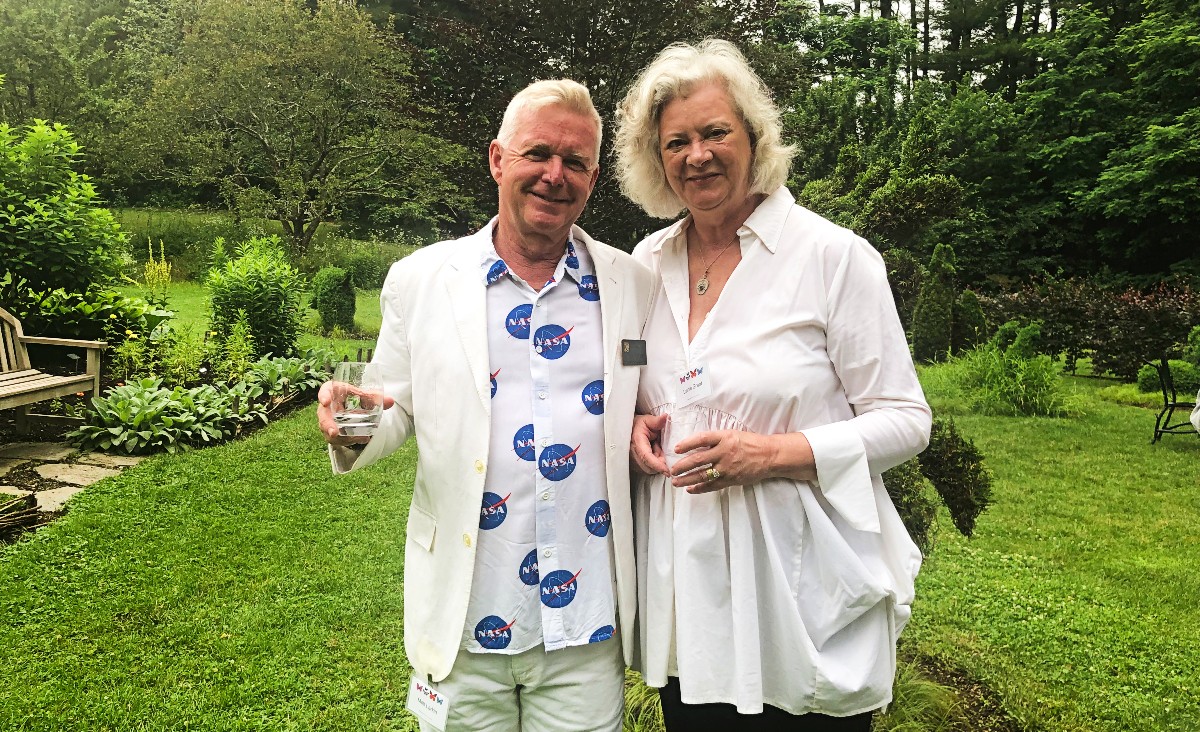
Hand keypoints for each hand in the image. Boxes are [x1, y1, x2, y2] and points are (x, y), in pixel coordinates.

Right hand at [317, 380, 394, 445]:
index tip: (325, 401)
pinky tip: (362, 440)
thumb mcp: (363, 396)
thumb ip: (375, 398)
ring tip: (359, 438)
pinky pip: (336, 439)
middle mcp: (327, 407)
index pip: (325, 391)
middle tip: (334, 432)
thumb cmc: (355, 397)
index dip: (323, 395)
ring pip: (329, 431)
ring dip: (342, 437)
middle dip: (327, 425)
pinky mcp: (331, 432)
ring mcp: (327, 421)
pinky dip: (348, 441)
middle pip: (323, 416)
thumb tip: (391, 401)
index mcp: (333, 391)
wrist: (350, 407)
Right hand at [630, 413, 667, 474]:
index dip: (657, 465)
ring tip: (657, 450)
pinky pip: (647, 469)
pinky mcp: (635, 465)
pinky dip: (654, 464)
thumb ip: (657, 420)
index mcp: (637, 442)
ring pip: (649, 469)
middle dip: (660, 464)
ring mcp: (633, 461)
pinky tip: (654, 454)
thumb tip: (666, 417)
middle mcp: (633, 454)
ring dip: (657, 464)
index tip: (667, 471)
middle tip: (663, 450)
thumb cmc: (637, 425)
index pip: (646, 457)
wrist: (628, 429)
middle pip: (649, 467)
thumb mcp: (647, 420)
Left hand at [670, 429, 812, 493]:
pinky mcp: (731, 479)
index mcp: (724, 438)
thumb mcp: (733, 434)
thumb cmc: (751, 442)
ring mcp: (727, 467)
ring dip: (686, 479)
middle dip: (682, 466)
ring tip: (675, 482)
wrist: (769, 456)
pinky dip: (700, 488)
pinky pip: (712, 485)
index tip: (676, 448)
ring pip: (702, 475)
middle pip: (698, 460)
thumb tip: (696, 444)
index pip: (701, 439)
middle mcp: (724, 452)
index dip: (687, 444)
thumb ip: (716, 439)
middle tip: (671, 470)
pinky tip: (690, 489)